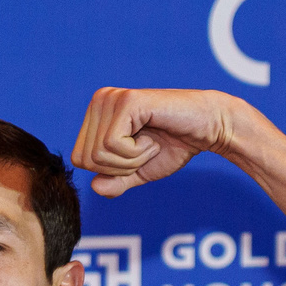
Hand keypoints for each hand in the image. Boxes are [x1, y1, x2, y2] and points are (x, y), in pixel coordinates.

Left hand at [70, 87, 248, 197]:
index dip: (110, 170)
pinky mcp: (126, 101)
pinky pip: (112, 145)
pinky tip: (153, 136)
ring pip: (99, 154)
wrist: (207, 129)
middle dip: (120, 167)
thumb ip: (115, 182)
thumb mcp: (137, 172)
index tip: (136, 154)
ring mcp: (112, 98)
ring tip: (150, 141)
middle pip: (86, 159)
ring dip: (131, 159)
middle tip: (145, 148)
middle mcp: (99, 101)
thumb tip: (95, 187)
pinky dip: (137, 152)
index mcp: (96, 114)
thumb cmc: (174, 146)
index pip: (79, 159)